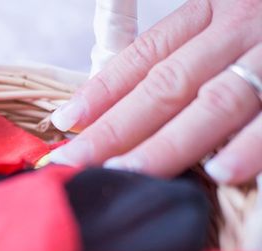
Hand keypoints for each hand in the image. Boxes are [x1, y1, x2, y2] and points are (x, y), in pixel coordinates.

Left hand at [51, 0, 261, 184]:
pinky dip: (252, 145)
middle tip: (73, 164)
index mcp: (217, 10)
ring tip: (126, 175)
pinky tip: (220, 173)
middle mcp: (244, 26)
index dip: (103, 89)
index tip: (65, 122)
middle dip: (116, 130)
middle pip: (167, 85)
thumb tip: (130, 97)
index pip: (147, 54)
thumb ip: (184, 49)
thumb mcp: (229, 18)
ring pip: (214, 104)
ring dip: (168, 145)